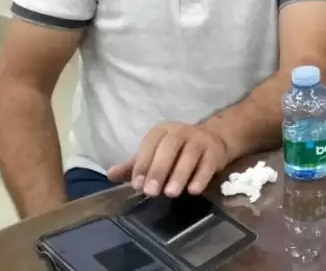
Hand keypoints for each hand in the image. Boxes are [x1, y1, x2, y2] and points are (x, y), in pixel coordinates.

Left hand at [107, 122, 231, 197]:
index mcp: (161, 131)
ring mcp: (199, 139)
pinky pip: (208, 163)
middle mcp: (180, 131)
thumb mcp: (155, 155)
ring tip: (171, 194)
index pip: (150, 145)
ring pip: (189, 155)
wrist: (213, 140)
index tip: (137, 185)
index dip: (142, 164)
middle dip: (159, 170)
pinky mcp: (215, 150)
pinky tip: (193, 190)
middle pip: (169, 147)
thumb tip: (110, 174)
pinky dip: (201, 176)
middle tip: (151, 192)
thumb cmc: (177, 151)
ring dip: (179, 174)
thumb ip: (134, 166)